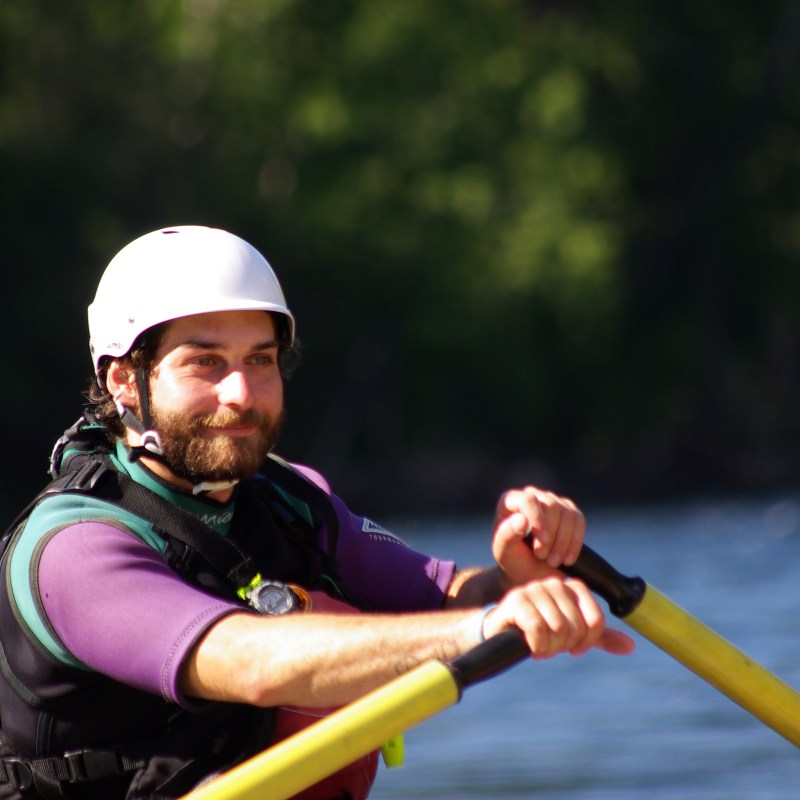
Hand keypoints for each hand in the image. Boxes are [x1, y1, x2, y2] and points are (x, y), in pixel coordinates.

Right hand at [481, 577, 634, 658]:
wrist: (500, 632)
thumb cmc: (537, 631)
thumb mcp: (570, 634)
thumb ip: (597, 638)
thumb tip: (630, 646)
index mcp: (571, 587)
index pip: (596, 620)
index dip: (586, 641)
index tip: (573, 648)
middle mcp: (553, 583)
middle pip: (576, 627)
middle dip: (563, 646)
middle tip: (549, 646)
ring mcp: (534, 589)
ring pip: (558, 629)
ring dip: (548, 648)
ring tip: (538, 645)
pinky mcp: (516, 600)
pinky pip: (537, 629)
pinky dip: (536, 646)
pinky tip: (530, 646)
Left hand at [492, 486, 584, 584]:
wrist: (531, 574)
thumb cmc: (514, 562)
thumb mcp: (504, 553)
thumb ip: (507, 536)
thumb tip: (521, 519)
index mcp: (510, 501)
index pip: (528, 500)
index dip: (537, 519)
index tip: (542, 541)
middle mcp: (532, 496)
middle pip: (551, 505)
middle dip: (551, 535)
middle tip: (542, 557)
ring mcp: (552, 501)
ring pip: (567, 513)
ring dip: (563, 542)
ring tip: (552, 561)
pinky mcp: (569, 512)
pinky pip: (579, 521)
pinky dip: (575, 542)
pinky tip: (567, 559)